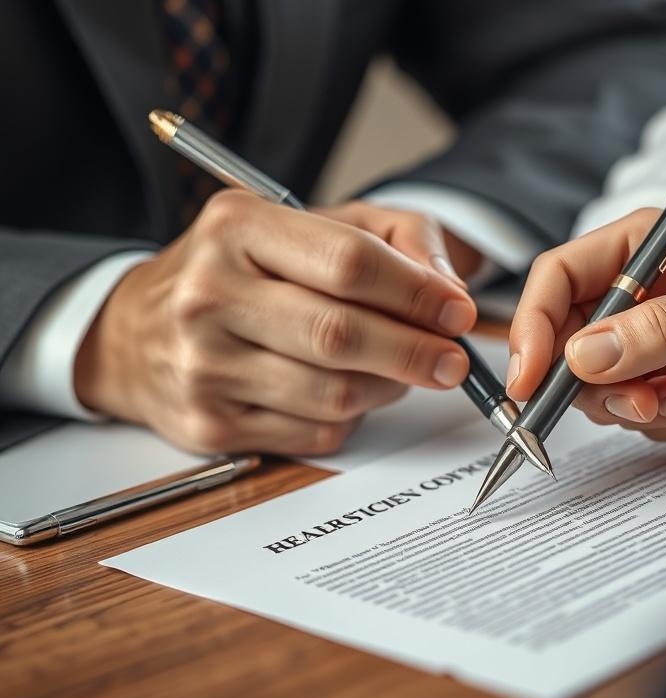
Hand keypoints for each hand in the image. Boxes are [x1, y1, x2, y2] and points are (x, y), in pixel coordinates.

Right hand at [74, 192, 478, 454]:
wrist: (136, 332)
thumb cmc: (242, 271)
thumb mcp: (312, 223)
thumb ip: (394, 237)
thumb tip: (449, 292)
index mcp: (235, 228)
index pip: (348, 263)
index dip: (416, 293)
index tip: (458, 312)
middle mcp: (208, 295)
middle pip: (340, 335)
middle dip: (414, 351)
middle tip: (453, 361)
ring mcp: (203, 366)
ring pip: (335, 394)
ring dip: (387, 387)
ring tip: (397, 370)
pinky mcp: (208, 424)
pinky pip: (315, 433)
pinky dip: (351, 418)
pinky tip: (346, 393)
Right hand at [507, 211, 665, 440]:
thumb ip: (662, 328)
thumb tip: (583, 358)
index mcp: (646, 247)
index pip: (559, 281)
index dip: (533, 329)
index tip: (530, 382)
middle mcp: (643, 294)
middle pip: (573, 345)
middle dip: (601, 386)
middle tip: (647, 405)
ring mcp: (662, 342)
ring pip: (608, 389)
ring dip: (647, 408)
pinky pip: (649, 414)